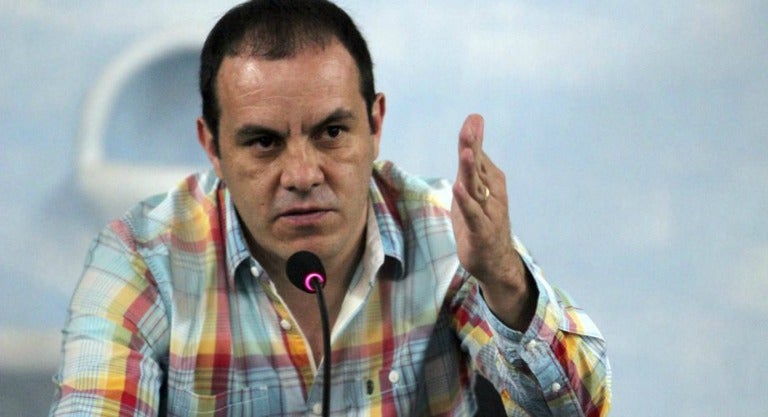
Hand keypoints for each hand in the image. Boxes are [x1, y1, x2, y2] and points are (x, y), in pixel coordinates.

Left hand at [451, 114, 534, 329]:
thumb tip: (471, 139)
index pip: (478, 156)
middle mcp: (491, 194)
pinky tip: (459, 188)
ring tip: (467, 152)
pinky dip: (466, 201)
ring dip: (472, 170)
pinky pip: (473, 214)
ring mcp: (488, 212)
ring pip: (476, 188)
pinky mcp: (481, 231)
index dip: (474, 138)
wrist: (496, 261)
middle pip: (478, 167)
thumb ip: (470, 167)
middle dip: (473, 145)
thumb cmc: (481, 222)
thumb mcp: (472, 192)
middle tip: (472, 124)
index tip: (474, 117)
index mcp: (489, 183)